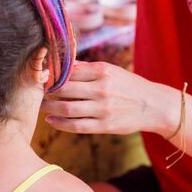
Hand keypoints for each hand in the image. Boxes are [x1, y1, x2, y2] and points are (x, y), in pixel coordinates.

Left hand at [41, 61, 173, 135]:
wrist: (153, 105)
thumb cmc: (130, 86)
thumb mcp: (113, 71)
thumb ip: (88, 69)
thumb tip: (65, 65)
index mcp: (103, 71)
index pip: (69, 72)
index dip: (53, 75)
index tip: (43, 77)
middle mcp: (102, 89)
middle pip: (64, 90)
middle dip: (48, 92)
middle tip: (38, 92)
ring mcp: (103, 109)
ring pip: (67, 109)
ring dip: (50, 108)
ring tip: (42, 106)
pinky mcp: (104, 126)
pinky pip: (76, 126)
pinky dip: (60, 124)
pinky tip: (52, 121)